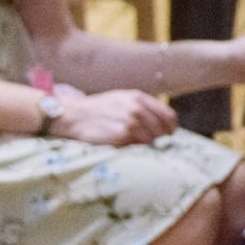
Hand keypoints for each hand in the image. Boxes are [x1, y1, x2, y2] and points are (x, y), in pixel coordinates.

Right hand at [52, 89, 176, 146]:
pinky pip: (138, 145)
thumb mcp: (120, 99)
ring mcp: (130, 121)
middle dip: (159, 138)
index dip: (171, 127)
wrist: (73, 116)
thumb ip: (140, 106)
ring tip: (135, 143)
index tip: (169, 134)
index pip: (167, 114)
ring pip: (151, 138)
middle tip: (153, 143)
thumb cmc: (96, 109)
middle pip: (161, 128)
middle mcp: (136, 108)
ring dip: (147, 144)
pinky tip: (125, 144)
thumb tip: (159, 123)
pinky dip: (135, 147)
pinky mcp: (122, 134)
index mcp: (137, 97)